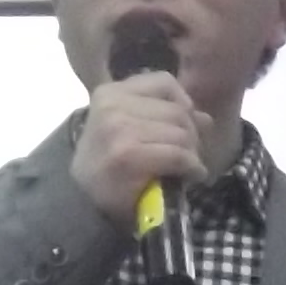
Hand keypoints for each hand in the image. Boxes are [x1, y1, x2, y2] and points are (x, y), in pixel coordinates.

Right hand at [73, 71, 205, 220]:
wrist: (81, 202)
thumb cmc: (107, 166)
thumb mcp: (126, 130)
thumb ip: (161, 116)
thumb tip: (204, 117)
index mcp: (110, 92)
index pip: (164, 82)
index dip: (183, 103)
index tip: (183, 126)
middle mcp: (112, 105)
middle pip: (176, 110)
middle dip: (192, 134)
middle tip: (190, 154)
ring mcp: (118, 129)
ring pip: (180, 132)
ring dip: (192, 153)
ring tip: (189, 167)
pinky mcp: (127, 156)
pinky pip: (178, 155)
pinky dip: (192, 167)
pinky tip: (191, 176)